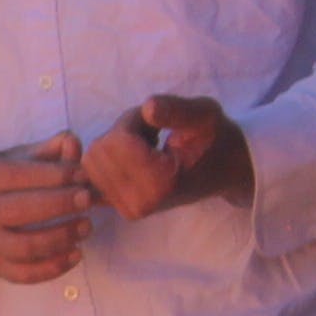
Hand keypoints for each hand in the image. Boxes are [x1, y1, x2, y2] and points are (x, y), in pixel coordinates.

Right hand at [0, 138, 96, 284]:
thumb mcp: (12, 157)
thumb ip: (46, 150)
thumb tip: (74, 144)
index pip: (18, 176)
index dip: (55, 175)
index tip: (83, 175)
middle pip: (21, 211)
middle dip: (61, 204)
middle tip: (88, 198)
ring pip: (25, 247)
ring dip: (62, 237)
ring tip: (85, 226)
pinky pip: (24, 274)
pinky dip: (54, 267)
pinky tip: (75, 253)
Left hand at [87, 93, 249, 220]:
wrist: (225, 170)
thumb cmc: (215, 139)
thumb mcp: (204, 114)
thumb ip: (176, 110)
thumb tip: (148, 107)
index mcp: (160, 183)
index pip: (117, 139)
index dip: (133, 121)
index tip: (158, 125)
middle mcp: (138, 203)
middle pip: (100, 149)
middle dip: (120, 133)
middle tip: (153, 136)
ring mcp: (126, 209)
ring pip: (92, 160)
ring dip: (114, 146)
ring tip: (147, 149)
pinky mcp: (119, 208)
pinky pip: (90, 176)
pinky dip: (107, 160)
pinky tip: (134, 161)